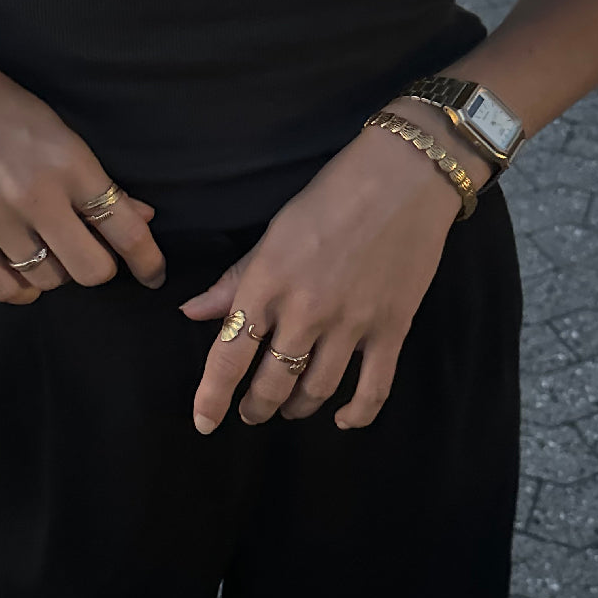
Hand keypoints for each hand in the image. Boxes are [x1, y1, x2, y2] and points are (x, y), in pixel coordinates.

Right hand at [0, 15, 166, 302]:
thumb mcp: (56, 129)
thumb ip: (96, 180)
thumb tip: (140, 218)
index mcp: (68, 162)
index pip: (124, 230)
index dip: (147, 261)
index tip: (154, 275)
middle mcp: (35, 195)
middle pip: (91, 270)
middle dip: (98, 267)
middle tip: (89, 253)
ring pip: (49, 279)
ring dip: (56, 271)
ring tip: (46, 247)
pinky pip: (3, 288)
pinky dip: (21, 289)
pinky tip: (22, 273)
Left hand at [178, 111, 487, 431]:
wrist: (405, 176)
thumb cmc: (332, 196)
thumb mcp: (274, 233)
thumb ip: (236, 280)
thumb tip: (193, 313)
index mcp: (268, 282)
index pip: (229, 353)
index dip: (212, 395)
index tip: (204, 421)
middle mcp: (306, 310)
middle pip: (272, 382)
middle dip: (256, 406)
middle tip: (252, 412)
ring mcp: (351, 323)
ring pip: (315, 390)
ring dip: (296, 408)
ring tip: (289, 407)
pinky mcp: (391, 329)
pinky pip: (372, 388)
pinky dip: (355, 413)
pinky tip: (340, 419)